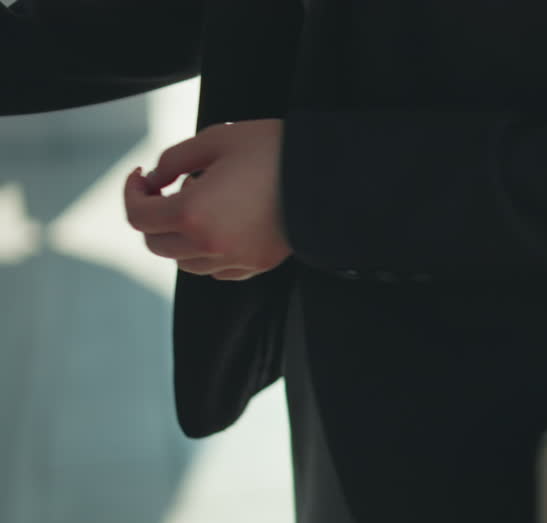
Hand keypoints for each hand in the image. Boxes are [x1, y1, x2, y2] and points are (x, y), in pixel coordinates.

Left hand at [124, 119, 291, 280]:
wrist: (326, 177)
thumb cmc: (272, 152)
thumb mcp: (215, 140)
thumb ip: (172, 160)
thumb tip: (154, 179)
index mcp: (192, 213)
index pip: (138, 216)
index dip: (132, 192)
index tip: (142, 175)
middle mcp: (209, 245)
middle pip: (157, 244)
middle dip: (154, 216)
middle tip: (170, 189)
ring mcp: (234, 259)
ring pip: (184, 261)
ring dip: (180, 236)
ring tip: (203, 204)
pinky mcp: (256, 265)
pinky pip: (216, 270)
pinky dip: (207, 252)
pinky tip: (222, 225)